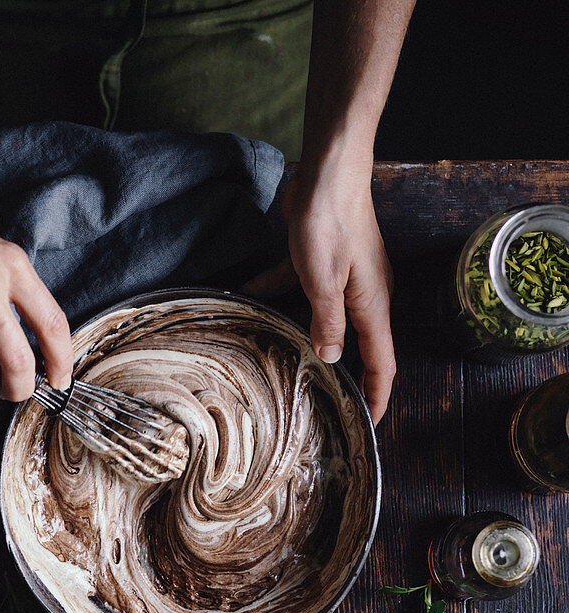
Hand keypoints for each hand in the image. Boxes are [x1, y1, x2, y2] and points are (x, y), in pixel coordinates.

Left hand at [244, 162, 395, 424]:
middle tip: (330, 406)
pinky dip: (276, 293)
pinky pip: (299, 286)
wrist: (327, 169)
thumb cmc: (331, 222)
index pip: (384, 363)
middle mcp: (364, 296)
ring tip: (287, 365)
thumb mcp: (325, 282)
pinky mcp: (321, 261)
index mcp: (372, 306)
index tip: (370, 425)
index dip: (379, 397)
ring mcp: (343, 278)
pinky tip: (246, 297)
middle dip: (348, 377)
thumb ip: (327, 323)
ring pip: (327, 320)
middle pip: (360, 347)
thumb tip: (332, 359)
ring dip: (309, 340)